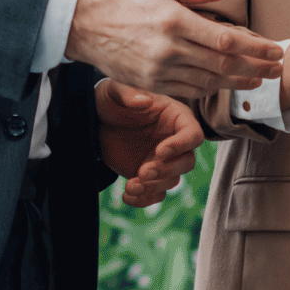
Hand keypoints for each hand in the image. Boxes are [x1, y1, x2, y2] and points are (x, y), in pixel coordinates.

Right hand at [66, 0, 283, 98]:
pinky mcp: (151, 85)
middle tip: (277, 68)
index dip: (255, 48)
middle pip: (223, 65)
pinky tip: (228, 84)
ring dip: (239, 82)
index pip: (225, 40)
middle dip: (256, 68)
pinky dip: (213, 88)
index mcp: (173, 21)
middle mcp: (167, 50)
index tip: (274, 50)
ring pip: (209, 82)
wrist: (85, 26)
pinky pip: (190, 91)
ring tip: (261, 79)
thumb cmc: (126, 0)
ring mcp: (158, 71)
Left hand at [95, 79, 202, 207]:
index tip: (159, 151)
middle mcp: (174, 140)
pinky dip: (144, 199)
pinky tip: (127, 195)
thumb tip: (145, 100)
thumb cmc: (110, 100)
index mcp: (175, 116)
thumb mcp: (114, 90)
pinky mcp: (150, 177)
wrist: (95, 122)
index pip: (193, 134)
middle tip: (143, 172)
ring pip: (172, 180)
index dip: (181, 145)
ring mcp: (162, 161)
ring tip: (131, 185)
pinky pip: (155, 194)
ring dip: (153, 187)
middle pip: (187, 162)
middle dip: (166, 170)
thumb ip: (128, 93)